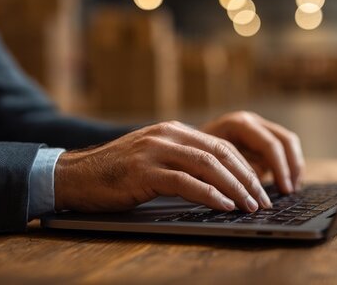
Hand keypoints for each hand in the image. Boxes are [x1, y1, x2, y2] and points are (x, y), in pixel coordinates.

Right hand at [54, 121, 272, 212]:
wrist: (74, 175)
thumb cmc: (114, 173)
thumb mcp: (153, 159)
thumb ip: (181, 161)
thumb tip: (218, 182)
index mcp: (173, 131)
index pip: (221, 145)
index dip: (245, 167)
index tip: (260, 188)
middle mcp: (167, 135)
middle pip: (220, 153)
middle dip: (247, 178)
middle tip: (263, 200)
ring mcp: (154, 152)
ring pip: (208, 165)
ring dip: (234, 188)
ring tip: (249, 206)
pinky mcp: (143, 172)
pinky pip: (185, 182)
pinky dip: (209, 195)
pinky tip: (223, 206)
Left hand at [201, 111, 304, 193]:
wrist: (185, 144)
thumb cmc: (193, 156)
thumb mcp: (208, 164)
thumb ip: (232, 173)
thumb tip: (251, 190)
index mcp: (238, 124)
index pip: (269, 144)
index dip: (279, 168)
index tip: (283, 190)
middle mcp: (251, 122)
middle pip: (284, 140)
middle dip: (290, 167)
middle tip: (289, 191)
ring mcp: (258, 127)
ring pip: (288, 142)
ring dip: (294, 166)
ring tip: (291, 190)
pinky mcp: (261, 137)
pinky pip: (284, 148)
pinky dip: (288, 166)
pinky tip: (287, 185)